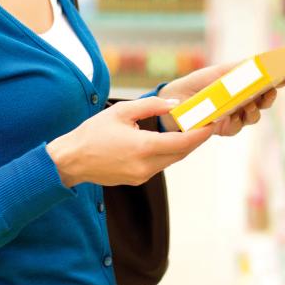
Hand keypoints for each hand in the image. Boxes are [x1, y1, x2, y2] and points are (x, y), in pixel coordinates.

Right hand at [46, 96, 213, 187]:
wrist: (71, 161)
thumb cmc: (92, 133)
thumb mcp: (121, 112)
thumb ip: (150, 106)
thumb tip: (174, 104)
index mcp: (143, 147)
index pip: (183, 143)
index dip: (201, 134)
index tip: (212, 123)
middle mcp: (146, 166)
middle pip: (181, 153)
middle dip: (195, 139)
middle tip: (206, 122)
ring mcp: (141, 176)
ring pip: (171, 160)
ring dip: (182, 147)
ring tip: (191, 129)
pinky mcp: (136, 180)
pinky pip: (159, 165)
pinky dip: (168, 153)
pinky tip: (169, 141)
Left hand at [157, 63, 284, 136]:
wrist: (173, 101)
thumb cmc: (196, 84)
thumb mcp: (219, 72)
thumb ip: (241, 69)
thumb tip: (263, 63)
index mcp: (244, 83)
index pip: (269, 80)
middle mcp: (242, 99)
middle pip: (265, 101)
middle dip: (269, 97)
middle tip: (267, 93)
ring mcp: (234, 115)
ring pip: (254, 117)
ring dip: (253, 111)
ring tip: (247, 106)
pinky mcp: (223, 128)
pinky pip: (235, 128)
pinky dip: (234, 122)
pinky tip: (227, 118)